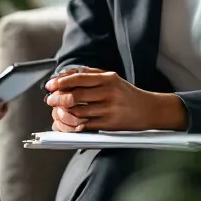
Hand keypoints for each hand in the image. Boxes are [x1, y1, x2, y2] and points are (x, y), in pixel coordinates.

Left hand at [44, 69, 186, 131]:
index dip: (61, 82)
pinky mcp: (111, 124)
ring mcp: (110, 109)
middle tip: (50, 100)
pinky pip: (87, 124)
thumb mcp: (111, 78)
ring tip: (58, 111)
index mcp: (108, 78)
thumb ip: (90, 75)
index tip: (50, 85)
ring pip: (80, 111)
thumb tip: (65, 76)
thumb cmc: (126, 93)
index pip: (78, 78)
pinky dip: (75, 124)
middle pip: (76, 95)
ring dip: (64, 112)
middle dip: (59, 98)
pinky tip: (69, 122)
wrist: (149, 109)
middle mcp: (109, 92)